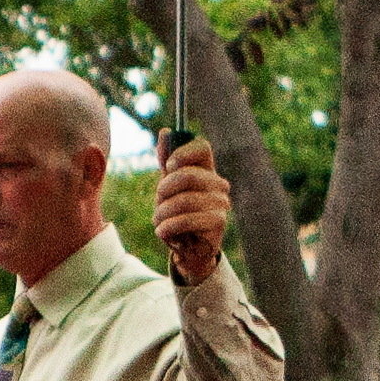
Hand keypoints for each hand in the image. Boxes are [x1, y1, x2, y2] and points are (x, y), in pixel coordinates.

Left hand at [150, 136, 228, 287]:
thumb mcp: (169, 187)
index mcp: (207, 170)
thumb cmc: (178, 213)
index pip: (202, 147)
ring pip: (182, 200)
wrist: (189, 249)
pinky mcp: (218, 222)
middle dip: (164, 191)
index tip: (168, 167)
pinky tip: (164, 232)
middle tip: (159, 202)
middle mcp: (218, 183)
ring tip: (159, 221)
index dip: (181, 154)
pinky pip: (186, 220)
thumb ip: (167, 161)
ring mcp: (221, 203)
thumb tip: (165, 131)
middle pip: (187, 175)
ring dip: (162, 213)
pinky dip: (168, 227)